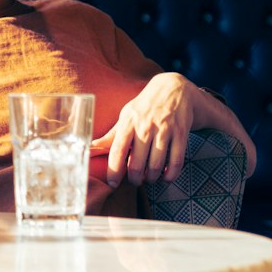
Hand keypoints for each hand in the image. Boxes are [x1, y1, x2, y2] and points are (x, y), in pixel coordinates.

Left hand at [91, 73, 197, 187]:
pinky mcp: (181, 133)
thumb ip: (111, 135)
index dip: (114, 171)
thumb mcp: (126, 116)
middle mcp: (146, 126)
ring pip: (156, 165)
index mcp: (128, 123)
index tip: (113, 184)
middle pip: (137, 164)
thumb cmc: (145, 106)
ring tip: (149, 178)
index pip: (117, 151)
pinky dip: (170, 174)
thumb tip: (89, 148)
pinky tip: (166, 176)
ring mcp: (165, 130)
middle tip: (135, 181)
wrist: (174, 88)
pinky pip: (176, 161)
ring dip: (152, 178)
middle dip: (135, 179)